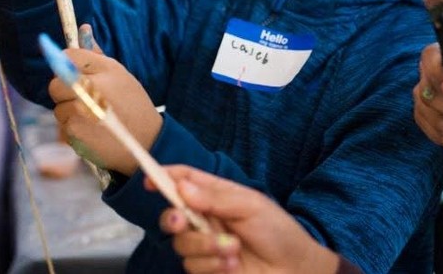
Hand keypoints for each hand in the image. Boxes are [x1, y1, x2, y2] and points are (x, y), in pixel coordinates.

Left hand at [47, 29, 160, 173]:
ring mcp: (80, 111)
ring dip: (69, 112)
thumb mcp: (120, 75)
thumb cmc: (133, 105)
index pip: (67, 56)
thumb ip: (96, 55)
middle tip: (83, 98)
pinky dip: (73, 128)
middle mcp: (91, 87)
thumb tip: (83, 28)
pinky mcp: (74, 132)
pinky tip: (92, 130)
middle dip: (64, 91)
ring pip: (58, 107)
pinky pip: (63, 126)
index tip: (73, 73)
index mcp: (105, 69)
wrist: (145, 141)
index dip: (66, 65)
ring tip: (92, 117)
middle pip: (55, 83)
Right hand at [153, 165, 339, 273]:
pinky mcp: (207, 268)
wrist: (294, 269)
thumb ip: (215, 197)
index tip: (149, 180)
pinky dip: (213, 265)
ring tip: (234, 249)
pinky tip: (233, 265)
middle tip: (183, 222)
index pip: (184, 181)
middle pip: (171, 216)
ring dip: (206, 247)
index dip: (164, 178)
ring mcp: (205, 246)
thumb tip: (181, 186)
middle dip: (173, 219)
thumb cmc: (278, 231)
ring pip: (181, 245)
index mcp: (216, 196)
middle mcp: (205, 220)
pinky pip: (192, 266)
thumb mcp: (251, 205)